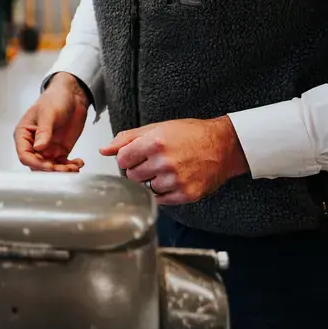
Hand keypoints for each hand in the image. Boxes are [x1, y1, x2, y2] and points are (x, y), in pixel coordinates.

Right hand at [14, 73, 88, 171]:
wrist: (72, 95)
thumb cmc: (54, 99)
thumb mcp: (48, 113)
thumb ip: (44, 131)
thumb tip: (38, 147)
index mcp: (24, 134)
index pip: (25, 155)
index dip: (36, 164)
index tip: (49, 166)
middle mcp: (34, 144)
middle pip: (37, 165)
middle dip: (51, 170)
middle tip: (65, 169)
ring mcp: (47, 148)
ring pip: (50, 168)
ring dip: (62, 170)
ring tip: (74, 166)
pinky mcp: (60, 150)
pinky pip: (62, 164)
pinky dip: (70, 167)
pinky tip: (79, 163)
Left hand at [100, 117, 249, 205]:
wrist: (223, 146)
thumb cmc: (190, 134)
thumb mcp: (157, 128)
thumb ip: (127, 139)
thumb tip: (104, 150)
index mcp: (155, 143)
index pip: (122, 159)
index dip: (128, 157)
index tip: (137, 154)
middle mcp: (164, 162)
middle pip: (132, 175)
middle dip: (138, 169)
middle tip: (154, 162)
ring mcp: (176, 180)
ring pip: (146, 188)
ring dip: (152, 181)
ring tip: (167, 169)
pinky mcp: (186, 194)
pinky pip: (160, 200)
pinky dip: (163, 192)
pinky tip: (173, 180)